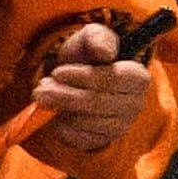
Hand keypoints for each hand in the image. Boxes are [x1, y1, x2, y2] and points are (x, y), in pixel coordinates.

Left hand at [23, 23, 161, 166]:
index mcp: (137, 77)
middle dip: (64, 95)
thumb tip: (105, 51)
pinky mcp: (103, 141)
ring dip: (60, 109)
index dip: (84, 76)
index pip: (113, 80)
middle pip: (97, 102)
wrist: (77, 80)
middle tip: (39, 89)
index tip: (57, 72)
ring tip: (45, 96)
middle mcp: (135, 105)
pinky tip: (55, 112)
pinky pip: (80, 138)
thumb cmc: (88, 56)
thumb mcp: (90, 37)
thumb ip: (97, 38)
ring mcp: (120, 126)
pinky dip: (62, 126)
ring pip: (86, 122)